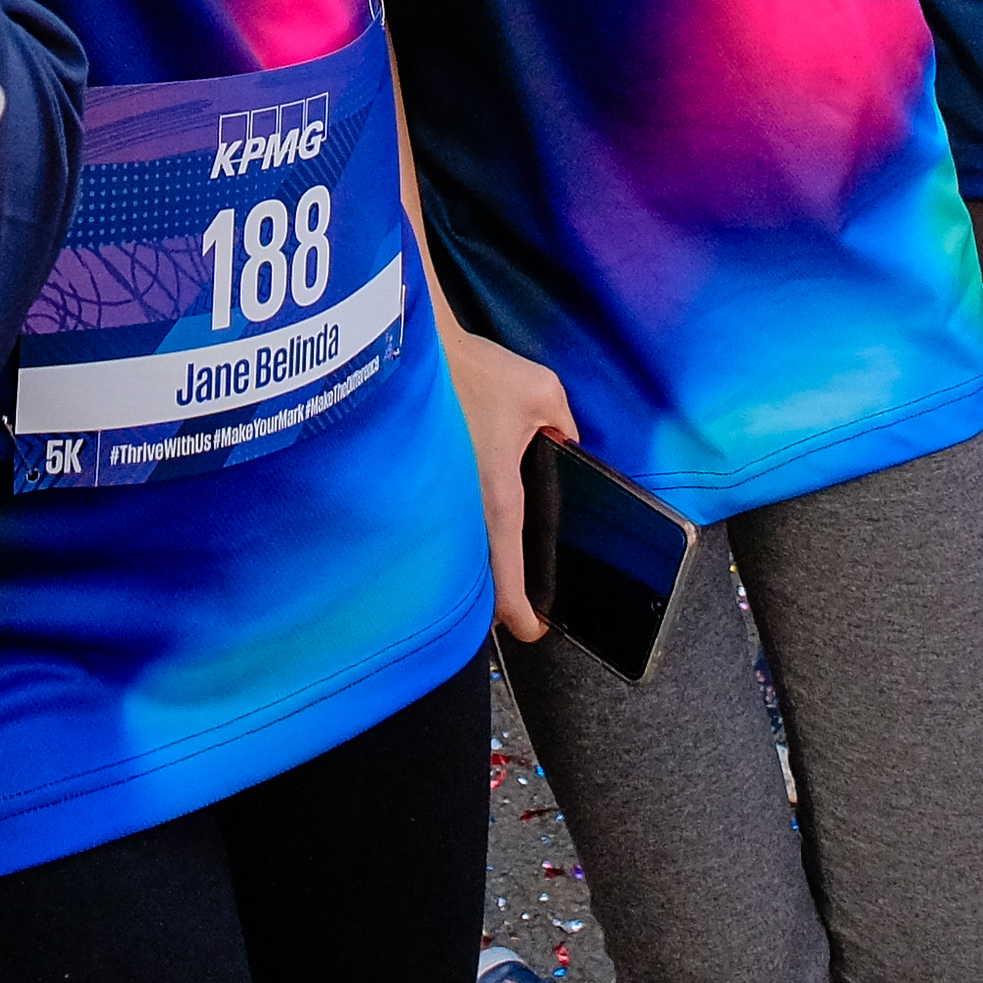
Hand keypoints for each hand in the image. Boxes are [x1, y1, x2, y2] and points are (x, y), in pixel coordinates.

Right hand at [444, 317, 579, 644]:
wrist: (414, 352)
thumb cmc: (474, 371)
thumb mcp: (543, 393)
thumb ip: (566, 426)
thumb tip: (568, 444)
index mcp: (498, 497)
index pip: (508, 578)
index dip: (522, 615)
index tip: (535, 630)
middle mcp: (464, 509)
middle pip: (480, 579)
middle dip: (500, 600)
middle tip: (522, 608)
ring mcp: (439, 500)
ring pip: (461, 556)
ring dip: (479, 571)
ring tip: (502, 577)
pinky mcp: (424, 485)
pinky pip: (445, 528)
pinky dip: (461, 541)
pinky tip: (471, 531)